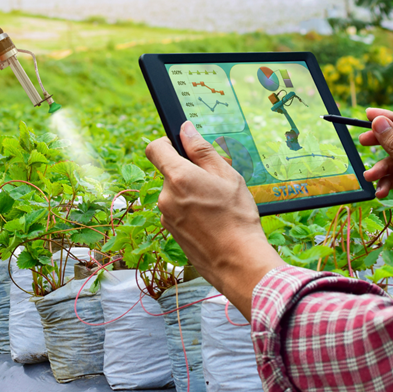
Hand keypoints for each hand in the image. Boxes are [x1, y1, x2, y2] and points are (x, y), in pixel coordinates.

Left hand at [145, 122, 284, 310]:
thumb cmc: (237, 218)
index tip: (180, 146)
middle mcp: (166, 196)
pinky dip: (189, 211)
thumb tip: (186, 130)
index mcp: (179, 177)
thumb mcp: (227, 176)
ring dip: (190, 194)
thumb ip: (202, 150)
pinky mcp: (170, 231)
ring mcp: (166, 216)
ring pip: (174, 193)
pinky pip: (177, 211)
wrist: (237, 261)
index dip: (166, 142)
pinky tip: (210, 220)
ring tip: (215, 206)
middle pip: (169, 173)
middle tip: (214, 184)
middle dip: (188, 173)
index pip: (155, 148)